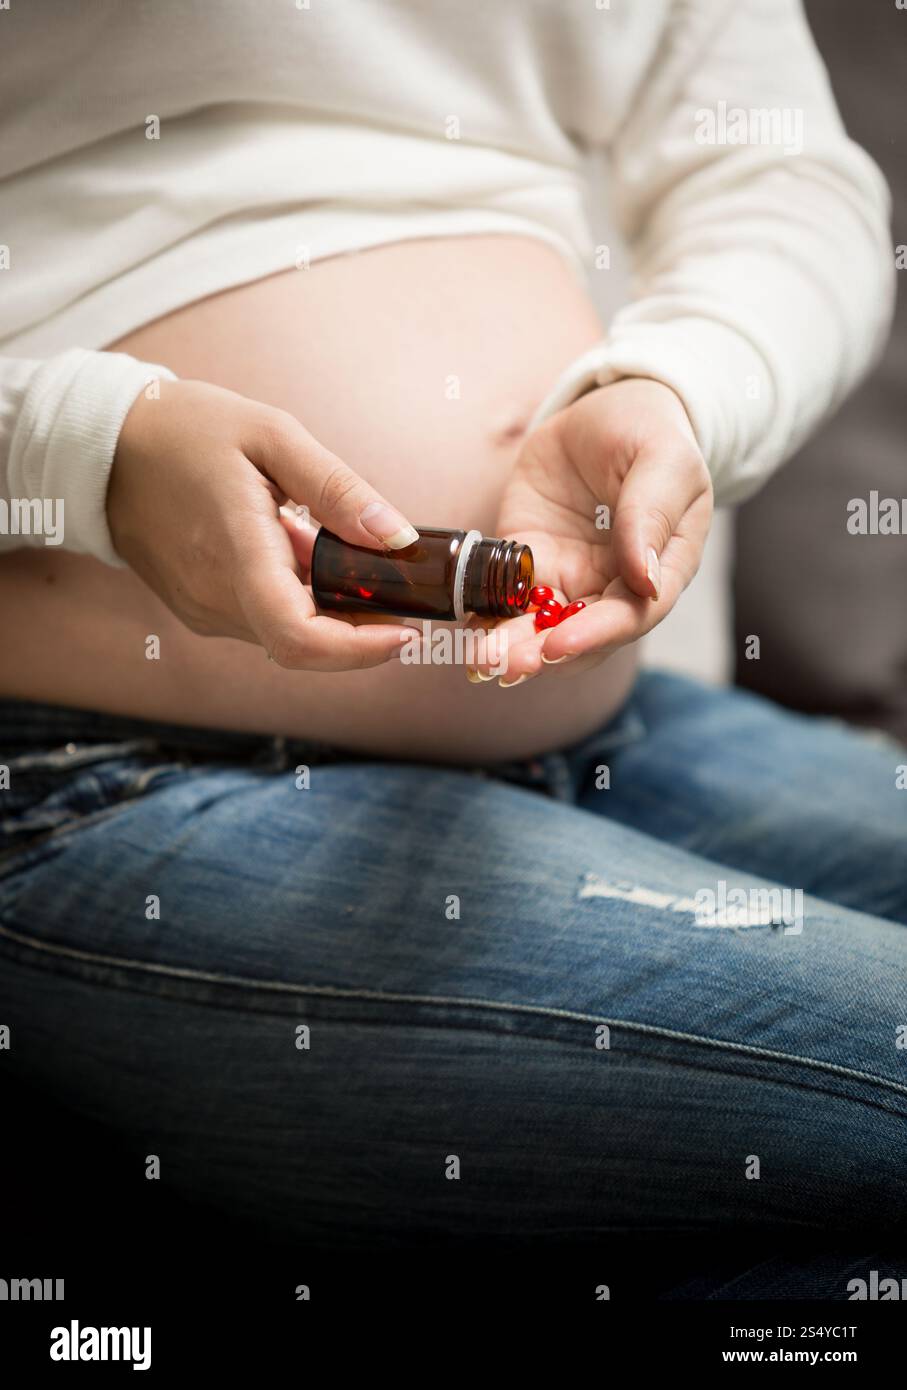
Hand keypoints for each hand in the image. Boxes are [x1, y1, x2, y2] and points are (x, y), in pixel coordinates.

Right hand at [108, 378, 418, 668]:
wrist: (105, 444)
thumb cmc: (185, 429)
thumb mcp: (271, 435)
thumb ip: (337, 489)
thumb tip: (397, 538)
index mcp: (234, 553)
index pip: (300, 638)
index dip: (360, 650)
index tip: (405, 631)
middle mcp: (214, 597)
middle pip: (304, 644)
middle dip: (359, 626)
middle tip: (393, 585)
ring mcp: (203, 609)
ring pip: (287, 634)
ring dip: (327, 607)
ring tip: (330, 544)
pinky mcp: (199, 609)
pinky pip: (264, 619)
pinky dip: (297, 598)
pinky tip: (295, 547)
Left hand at [471, 378, 712, 682]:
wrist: (609, 409)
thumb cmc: (649, 432)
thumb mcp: (663, 459)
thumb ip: (652, 514)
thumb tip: (645, 580)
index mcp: (663, 567)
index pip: (633, 615)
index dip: (595, 635)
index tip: (558, 644)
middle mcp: (617, 584)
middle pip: (583, 633)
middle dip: (543, 653)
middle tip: (506, 666)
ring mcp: (573, 574)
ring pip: (544, 624)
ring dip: (513, 646)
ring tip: (482, 660)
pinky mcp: (532, 560)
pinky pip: (510, 596)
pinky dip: (490, 618)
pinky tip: (469, 633)